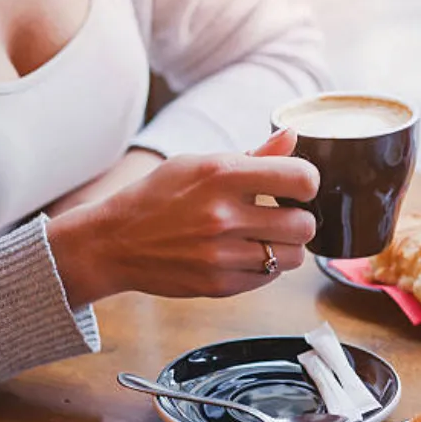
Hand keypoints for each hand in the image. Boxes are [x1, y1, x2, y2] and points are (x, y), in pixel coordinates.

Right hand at [48, 129, 317, 306]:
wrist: (113, 242)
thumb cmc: (158, 197)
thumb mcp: (199, 164)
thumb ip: (253, 155)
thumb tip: (292, 137)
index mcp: (221, 174)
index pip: (301, 179)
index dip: (307, 183)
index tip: (296, 186)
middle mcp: (223, 215)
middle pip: (304, 225)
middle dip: (299, 219)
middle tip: (281, 216)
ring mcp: (222, 255)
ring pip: (293, 257)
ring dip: (286, 247)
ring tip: (265, 237)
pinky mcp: (220, 284)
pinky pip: (269, 278)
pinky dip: (265, 267)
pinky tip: (244, 253)